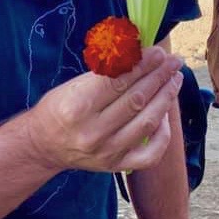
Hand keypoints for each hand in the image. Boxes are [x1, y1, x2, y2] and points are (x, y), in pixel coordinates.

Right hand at [26, 46, 183, 173]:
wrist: (43, 145)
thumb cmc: (58, 108)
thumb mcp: (73, 84)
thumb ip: (106, 72)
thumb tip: (137, 52)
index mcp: (78, 106)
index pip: (118, 81)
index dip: (142, 65)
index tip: (158, 51)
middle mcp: (93, 132)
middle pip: (136, 100)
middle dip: (159, 76)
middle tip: (174, 61)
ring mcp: (106, 152)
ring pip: (147, 123)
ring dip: (165, 97)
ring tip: (175, 79)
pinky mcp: (115, 166)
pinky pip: (150, 154)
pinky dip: (163, 134)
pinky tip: (165, 115)